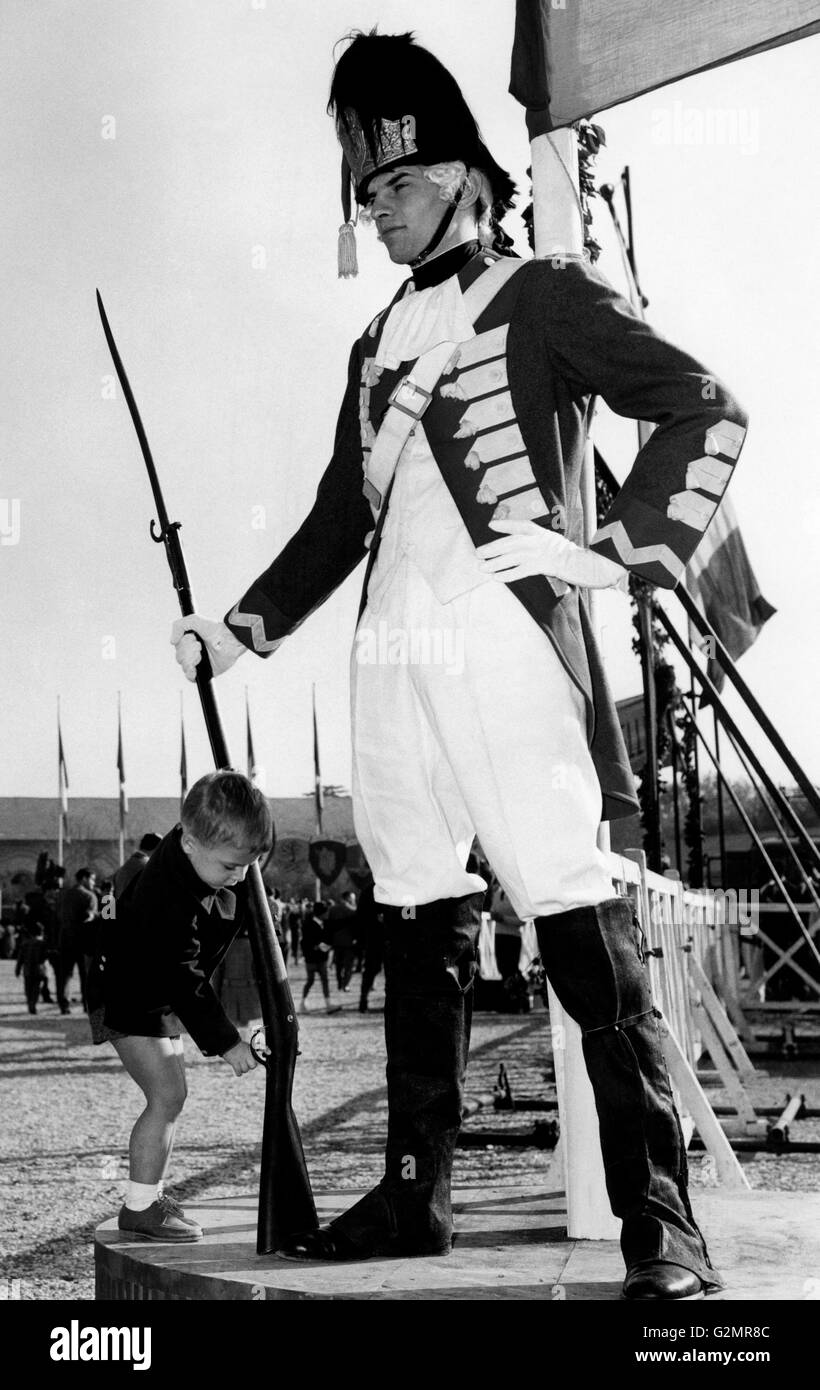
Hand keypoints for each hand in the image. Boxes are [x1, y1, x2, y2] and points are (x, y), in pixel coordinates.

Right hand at [170, 615, 245, 681]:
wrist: (229, 640)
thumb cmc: (215, 629)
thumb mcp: (194, 620)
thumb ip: (178, 626)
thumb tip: (172, 642)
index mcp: (190, 642)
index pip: (178, 647)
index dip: (183, 643)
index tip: (194, 639)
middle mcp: (193, 652)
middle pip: (179, 657)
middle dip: (188, 651)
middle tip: (200, 646)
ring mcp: (199, 663)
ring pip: (184, 666)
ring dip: (191, 659)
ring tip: (201, 654)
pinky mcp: (205, 672)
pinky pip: (190, 677)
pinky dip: (191, 673)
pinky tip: (195, 667)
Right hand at [222, 1040, 258, 1075]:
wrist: (228, 1043)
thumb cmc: (237, 1046)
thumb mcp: (246, 1047)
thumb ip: (250, 1053)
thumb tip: (254, 1059)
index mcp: (250, 1051)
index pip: (256, 1061)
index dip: (253, 1063)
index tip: (250, 1063)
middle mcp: (247, 1055)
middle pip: (252, 1066)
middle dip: (249, 1067)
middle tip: (246, 1065)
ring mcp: (241, 1059)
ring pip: (245, 1070)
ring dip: (243, 1070)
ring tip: (240, 1067)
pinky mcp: (234, 1063)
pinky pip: (238, 1072)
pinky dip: (238, 1073)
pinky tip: (238, 1071)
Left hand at [477, 521, 627, 589]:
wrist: (580, 564)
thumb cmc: (563, 553)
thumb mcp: (548, 541)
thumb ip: (532, 540)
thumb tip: (512, 544)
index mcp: (540, 532)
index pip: (520, 525)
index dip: (505, 525)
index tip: (490, 525)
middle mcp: (538, 541)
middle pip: (511, 542)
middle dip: (493, 547)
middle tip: (478, 552)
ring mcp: (539, 554)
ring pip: (512, 557)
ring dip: (495, 563)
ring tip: (482, 567)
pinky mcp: (541, 567)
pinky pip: (521, 571)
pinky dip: (508, 574)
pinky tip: (497, 577)